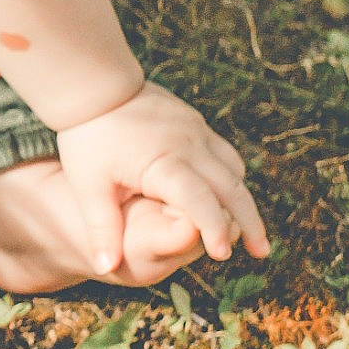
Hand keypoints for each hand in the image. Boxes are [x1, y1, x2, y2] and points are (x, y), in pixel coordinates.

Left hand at [53, 79, 268, 273]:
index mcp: (164, 162)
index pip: (200, 200)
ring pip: (233, 169)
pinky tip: (227, 195)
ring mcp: (195, 130)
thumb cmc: (88, 136)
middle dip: (249, 222)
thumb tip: (103, 268)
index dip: (214, 228)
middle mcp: (189, 145)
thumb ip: (100, 227)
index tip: (224, 255)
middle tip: (261, 252)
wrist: (91, 81)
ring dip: (242, 199)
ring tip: (248, 229)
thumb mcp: (87, 185)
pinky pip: (223, 152)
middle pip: (232, 188)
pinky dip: (231, 176)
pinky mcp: (194, 122)